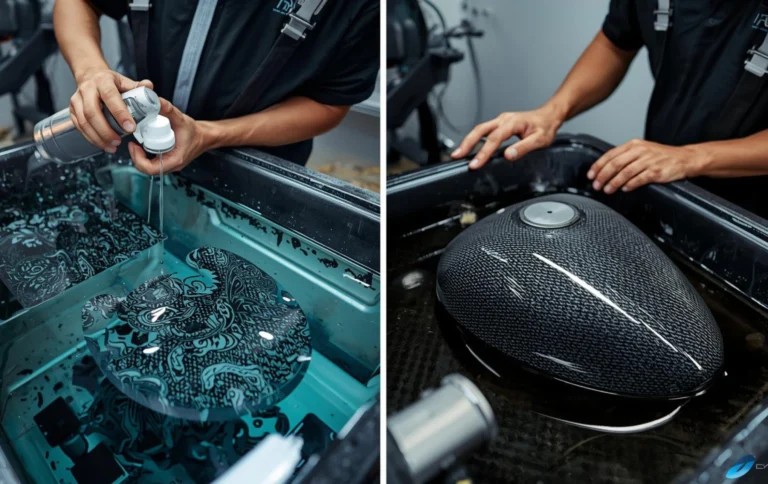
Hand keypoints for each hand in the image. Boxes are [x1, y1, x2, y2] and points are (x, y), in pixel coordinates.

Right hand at [70, 68, 153, 152]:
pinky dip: (91, 138)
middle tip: (119, 142)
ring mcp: (77, 100)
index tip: (130, 128)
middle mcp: (87, 90)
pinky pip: (79, 127)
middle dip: (106, 131)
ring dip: (98, 137)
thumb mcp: (125, 81)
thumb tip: (149, 86)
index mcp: (103, 81)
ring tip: (112, 146)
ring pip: (84, 122)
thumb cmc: (110, 82)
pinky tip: (103, 144)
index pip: (110, 97)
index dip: (120, 113)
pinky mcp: (73, 110)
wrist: (91, 76)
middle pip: (92, 113)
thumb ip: (138, 86)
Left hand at [128, 98, 216, 175]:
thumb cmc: (195, 132)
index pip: (150, 169)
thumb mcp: (181, 119)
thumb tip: (155, 101)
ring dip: (140, 156)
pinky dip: (145, 155)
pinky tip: (144, 144)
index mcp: (174, 159)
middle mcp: (171, 165)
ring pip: (149, 166)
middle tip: (133, 142)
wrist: (204, 137)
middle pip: (147, 168)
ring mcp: (169, 164)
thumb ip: (168, 109)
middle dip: (136, 156)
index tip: (134, 145)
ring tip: (137, 142)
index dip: (138, 158)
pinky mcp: (166, 161)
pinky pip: (152, 162)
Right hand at [450, 105, 563, 168]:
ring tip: (458, 153)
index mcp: (512, 123)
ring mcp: (500, 120)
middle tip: (456, 156)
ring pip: (479, 129)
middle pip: (480, 130)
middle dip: (467, 143)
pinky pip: (484, 130)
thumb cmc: (545, 127)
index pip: (494, 139)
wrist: (549, 116)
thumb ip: (523, 147)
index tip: (475, 164)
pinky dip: (474, 139)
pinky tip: (470, 147)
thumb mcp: (540, 140)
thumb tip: (508, 156)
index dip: (483, 152)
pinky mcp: (499, 124)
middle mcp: (503, 119)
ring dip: (468, 141)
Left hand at [587, 139, 705, 193]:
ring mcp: (648, 161)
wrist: (685, 158)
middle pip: (615, 164)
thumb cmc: (661, 156)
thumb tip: (606, 169)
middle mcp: (640, 151)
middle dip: (602, 176)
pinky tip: (624, 189)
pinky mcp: (656, 171)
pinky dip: (629, 185)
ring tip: (607, 189)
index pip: (610, 155)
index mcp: (633, 145)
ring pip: (625, 172)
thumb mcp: (642, 151)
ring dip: (613, 183)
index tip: (591, 175)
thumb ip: (625, 157)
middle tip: (596, 185)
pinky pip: (639, 179)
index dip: (598, 166)